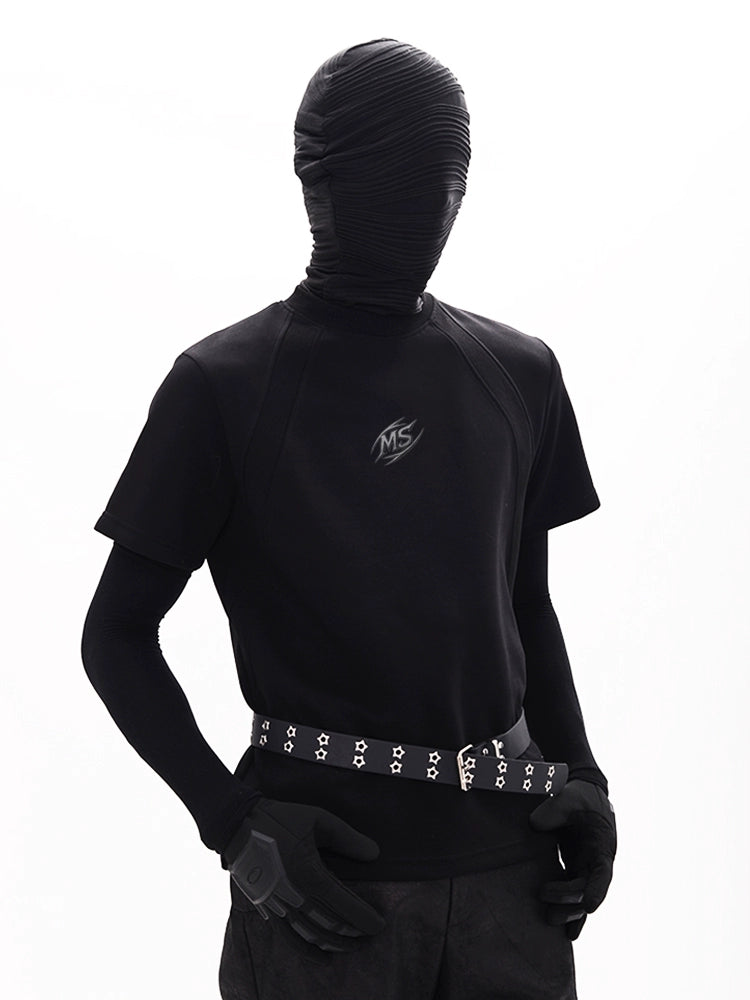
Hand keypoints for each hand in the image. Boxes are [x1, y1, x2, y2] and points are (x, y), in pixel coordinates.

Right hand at [220, 796, 385, 952]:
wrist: (237, 824)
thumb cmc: (280, 818)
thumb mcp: (318, 819)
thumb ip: (347, 838)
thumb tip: (374, 854)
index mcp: (308, 872)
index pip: (343, 905)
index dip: (364, 918)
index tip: (380, 924)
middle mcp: (293, 894)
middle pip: (330, 924)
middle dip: (354, 933)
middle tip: (371, 934)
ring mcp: (278, 904)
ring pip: (311, 934)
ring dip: (335, 943)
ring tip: (353, 945)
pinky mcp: (266, 907)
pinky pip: (289, 937)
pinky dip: (307, 950)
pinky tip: (322, 956)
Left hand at [528, 779, 616, 939]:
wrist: (584, 795)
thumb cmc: (579, 796)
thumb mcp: (568, 797)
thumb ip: (553, 811)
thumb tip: (534, 826)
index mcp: (601, 845)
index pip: (602, 872)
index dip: (596, 890)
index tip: (589, 906)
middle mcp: (597, 861)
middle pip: (587, 888)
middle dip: (569, 899)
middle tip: (543, 898)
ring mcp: (587, 867)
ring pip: (581, 897)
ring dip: (568, 910)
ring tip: (548, 919)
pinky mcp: (577, 868)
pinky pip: (575, 894)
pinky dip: (572, 912)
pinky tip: (568, 933)